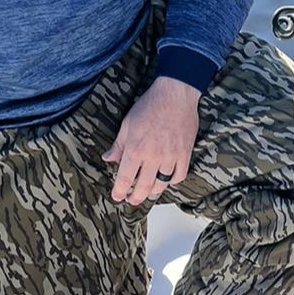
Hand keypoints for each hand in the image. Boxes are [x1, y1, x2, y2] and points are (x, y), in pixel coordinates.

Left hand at [103, 77, 200, 204]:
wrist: (176, 94)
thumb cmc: (150, 105)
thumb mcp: (127, 124)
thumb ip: (118, 145)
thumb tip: (108, 158)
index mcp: (136, 149)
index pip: (125, 179)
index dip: (119, 191)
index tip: (117, 196)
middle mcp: (153, 157)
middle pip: (143, 187)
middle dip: (135, 197)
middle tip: (131, 200)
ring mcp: (171, 156)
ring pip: (161, 184)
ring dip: (152, 192)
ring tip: (147, 192)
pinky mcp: (185, 154)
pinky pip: (179, 176)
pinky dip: (172, 181)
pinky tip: (166, 180)